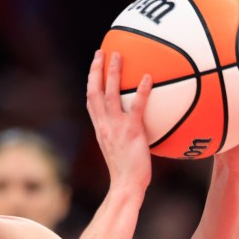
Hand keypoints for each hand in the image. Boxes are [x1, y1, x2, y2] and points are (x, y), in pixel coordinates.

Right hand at [86, 50, 152, 192]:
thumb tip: (137, 126)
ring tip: (118, 55)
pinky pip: (136, 107)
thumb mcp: (120, 150)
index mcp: (100, 129)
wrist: (126, 186)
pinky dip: (141, 91)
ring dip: (113, 73)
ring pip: (110, 94)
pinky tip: (148, 77)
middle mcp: (104, 125)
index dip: (91, 82)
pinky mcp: (132, 132)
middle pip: (94, 92)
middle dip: (96, 70)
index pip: (91, 101)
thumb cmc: (127, 173)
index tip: (94, 67)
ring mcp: (116, 128)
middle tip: (101, 52)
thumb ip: (123, 135)